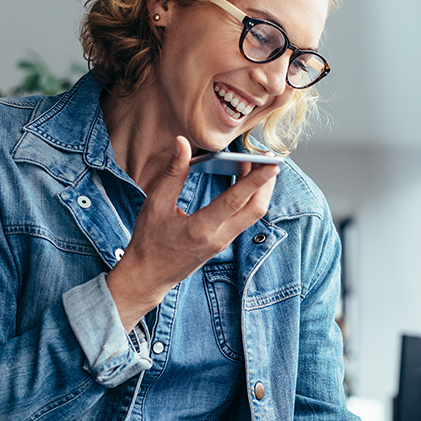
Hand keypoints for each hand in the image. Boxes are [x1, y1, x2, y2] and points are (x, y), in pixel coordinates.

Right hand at [106, 136, 278, 328]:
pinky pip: (244, 217)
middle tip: (270, 158)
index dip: (256, 181)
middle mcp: (219, 237)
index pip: (235, 201)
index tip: (272, 165)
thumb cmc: (148, 241)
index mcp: (201, 229)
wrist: (149, 277)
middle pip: (256, 209)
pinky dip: (249, 198)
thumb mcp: (155, 204)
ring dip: (260, 190)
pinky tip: (243, 180)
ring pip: (253, 214)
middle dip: (267, 183)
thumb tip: (182, 143)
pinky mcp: (224, 242)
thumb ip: (173, 173)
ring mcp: (224, 241)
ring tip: (258, 164)